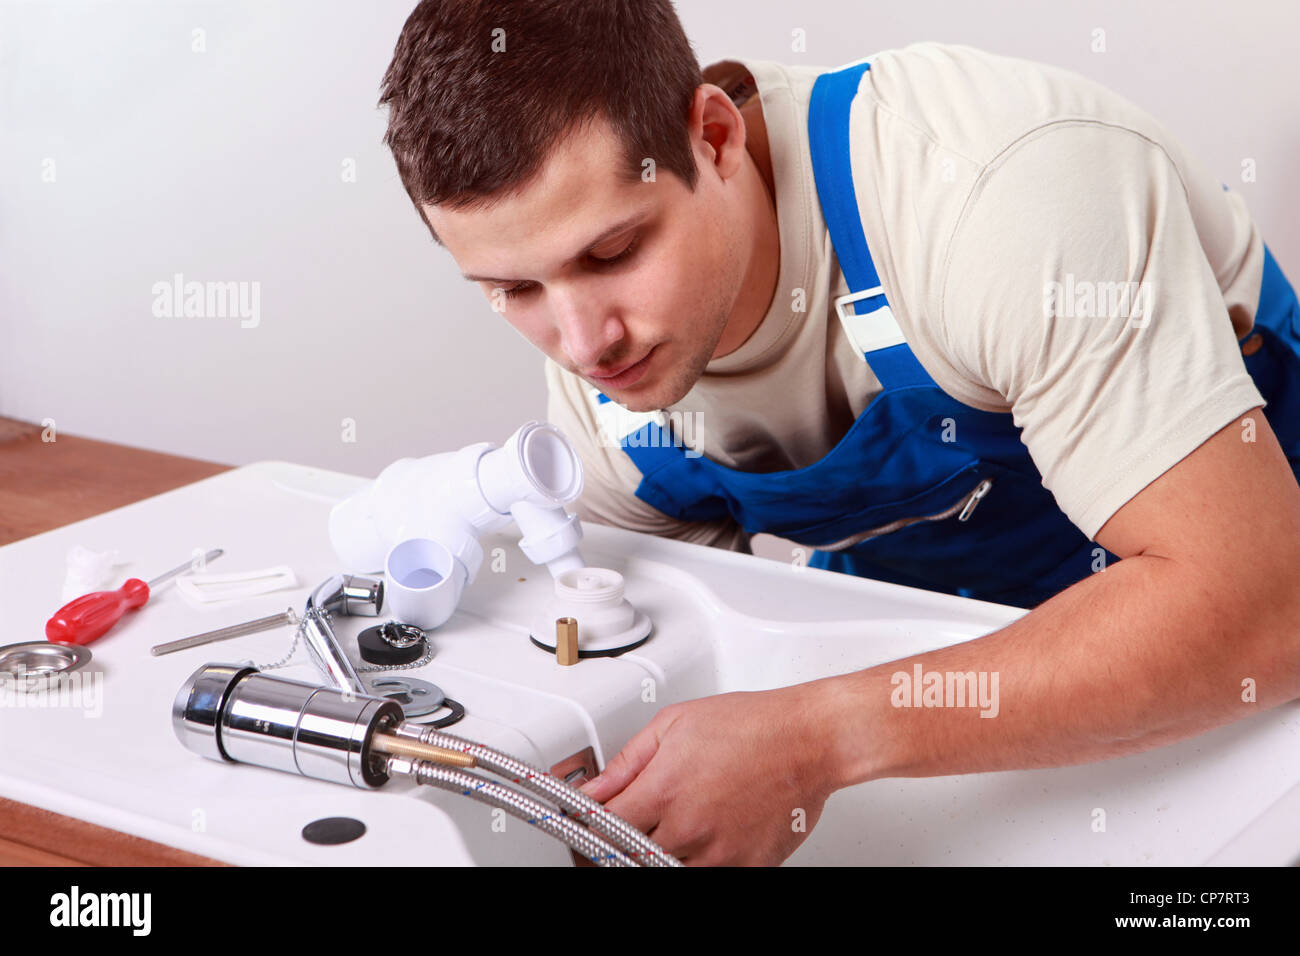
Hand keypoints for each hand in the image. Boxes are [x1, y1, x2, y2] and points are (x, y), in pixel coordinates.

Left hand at [579, 685, 838, 865]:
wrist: (809, 740)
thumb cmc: (751, 725)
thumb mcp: (675, 724)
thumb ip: (627, 762)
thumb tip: (593, 789)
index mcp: (664, 790)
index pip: (602, 828)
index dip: (589, 826)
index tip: (588, 822)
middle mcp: (688, 828)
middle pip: (629, 855)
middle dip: (622, 839)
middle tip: (633, 820)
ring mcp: (718, 853)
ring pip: (665, 869)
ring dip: (660, 851)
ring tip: (676, 821)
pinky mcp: (745, 867)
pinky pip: (706, 875)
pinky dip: (698, 860)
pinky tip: (706, 833)